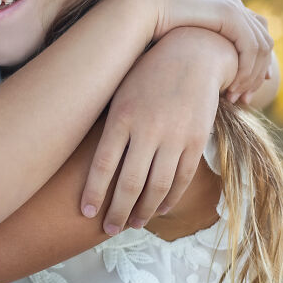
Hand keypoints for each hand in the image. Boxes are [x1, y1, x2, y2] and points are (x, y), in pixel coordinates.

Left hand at [80, 28, 233, 233]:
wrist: (194, 52)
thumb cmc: (148, 72)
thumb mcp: (120, 91)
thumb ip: (109, 124)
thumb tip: (91, 160)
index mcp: (122, 116)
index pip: (102, 166)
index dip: (93, 193)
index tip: (86, 213)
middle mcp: (148, 129)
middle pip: (128, 184)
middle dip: (117, 212)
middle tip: (108, 229)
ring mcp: (175, 136)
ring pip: (157, 187)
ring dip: (143, 211)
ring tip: (132, 224)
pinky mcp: (196, 140)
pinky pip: (182, 178)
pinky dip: (169, 198)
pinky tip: (158, 209)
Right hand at [147, 0, 272, 102]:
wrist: (141, 11)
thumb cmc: (153, 30)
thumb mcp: (185, 41)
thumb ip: (201, 49)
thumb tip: (203, 69)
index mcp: (225, 5)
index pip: (257, 34)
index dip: (259, 63)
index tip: (248, 89)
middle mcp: (234, 3)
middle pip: (264, 42)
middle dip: (257, 75)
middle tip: (245, 100)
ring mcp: (234, 6)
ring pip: (261, 47)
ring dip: (251, 77)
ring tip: (236, 97)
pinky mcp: (229, 14)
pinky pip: (250, 47)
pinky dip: (245, 70)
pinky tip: (231, 87)